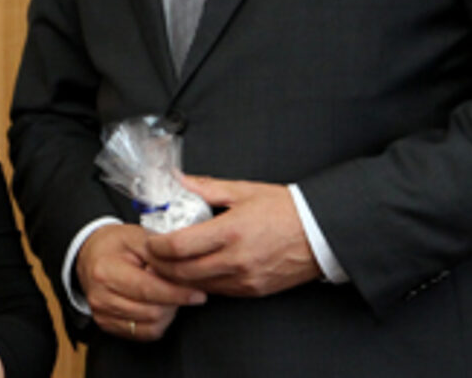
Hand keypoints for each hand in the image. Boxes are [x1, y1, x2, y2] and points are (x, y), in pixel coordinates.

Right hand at [77, 223, 206, 341]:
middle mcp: (100, 296)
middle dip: (173, 302)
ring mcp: (102, 313)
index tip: (198, 294)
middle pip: (151, 312)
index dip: (177, 294)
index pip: (148, 290)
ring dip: (167, 312)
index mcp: (106, 271)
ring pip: (150, 326)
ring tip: (167, 294)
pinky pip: (142, 333)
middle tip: (182, 289)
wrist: (91, 253)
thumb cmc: (116, 244)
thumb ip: (160, 255)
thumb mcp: (138, 237)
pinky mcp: (106, 324)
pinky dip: (156, 322)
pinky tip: (157, 305)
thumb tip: (183, 274)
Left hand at [144, 175, 320, 297]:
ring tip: (166, 263)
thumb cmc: (285, 209)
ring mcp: (245, 278)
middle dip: (159, 265)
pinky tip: (193, 271)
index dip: (157, 245)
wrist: (321, 233)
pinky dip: (199, 283)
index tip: (150, 238)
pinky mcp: (253, 290)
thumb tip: (177, 179)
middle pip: (182, 271)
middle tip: (150, 254)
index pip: (180, 246)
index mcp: (231, 231)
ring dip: (176, 277)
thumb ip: (205, 188)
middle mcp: (236, 259)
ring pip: (197, 286)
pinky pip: (217, 291)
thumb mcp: (243, 191)